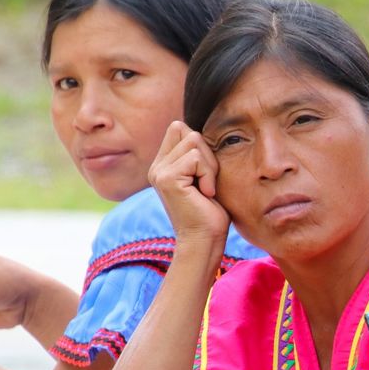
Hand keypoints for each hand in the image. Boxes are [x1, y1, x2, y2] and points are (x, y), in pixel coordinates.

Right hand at [148, 121, 229, 245]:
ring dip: (210, 166)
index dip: (201, 146)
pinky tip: (205, 194)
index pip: (179, 128)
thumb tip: (200, 132)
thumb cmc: (211, 213)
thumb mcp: (205, 177)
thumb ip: (198, 155)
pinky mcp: (167, 178)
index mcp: (164, 165)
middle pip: (188, 131)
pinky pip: (196, 158)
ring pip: (194, 141)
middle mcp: (157, 166)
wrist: (204, 241)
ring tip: (206, 189)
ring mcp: (159, 171)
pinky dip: (208, 175)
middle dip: (207, 155)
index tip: (205, 174)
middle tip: (207, 182)